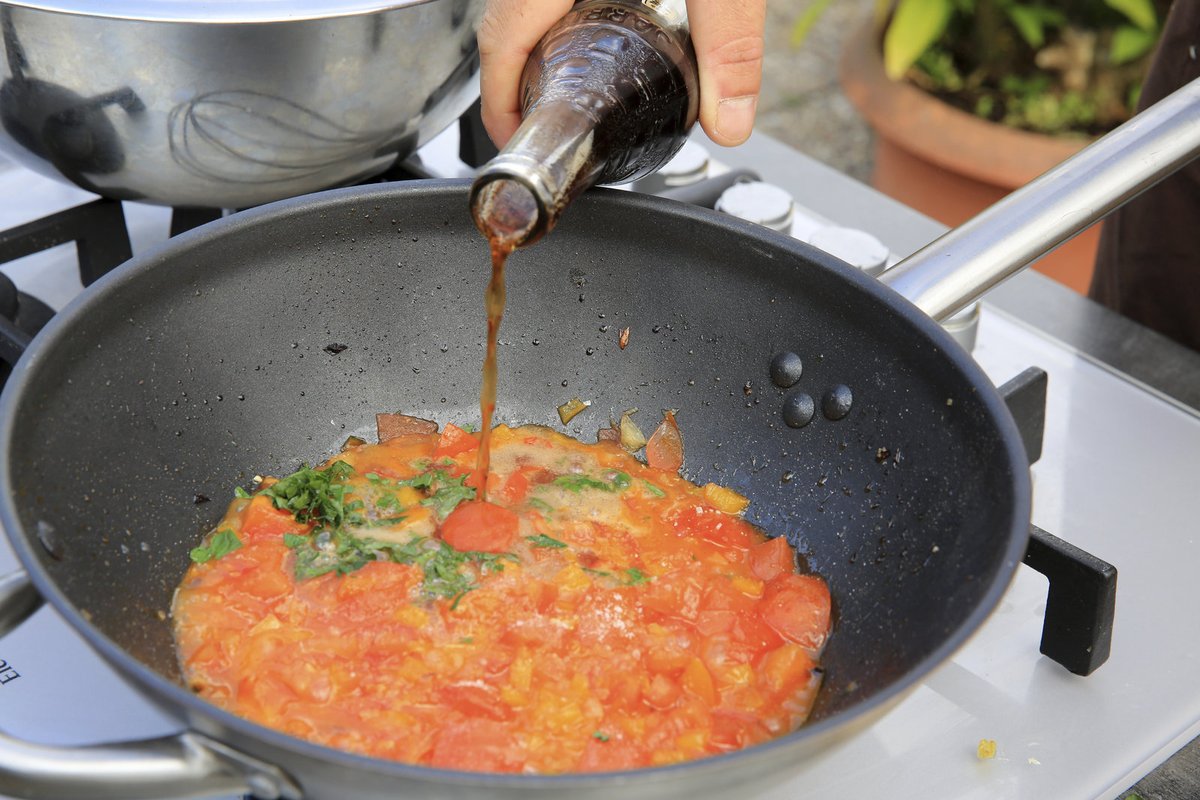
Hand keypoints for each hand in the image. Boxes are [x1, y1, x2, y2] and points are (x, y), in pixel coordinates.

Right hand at [478, 0, 765, 148]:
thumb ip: (731, 44)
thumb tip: (731, 123)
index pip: (501, 39)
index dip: (497, 100)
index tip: (515, 145)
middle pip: (505, 24)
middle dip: (517, 82)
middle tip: (547, 130)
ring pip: (523, 1)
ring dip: (538, 46)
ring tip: (570, 90)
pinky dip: (557, 16)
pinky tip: (600, 32)